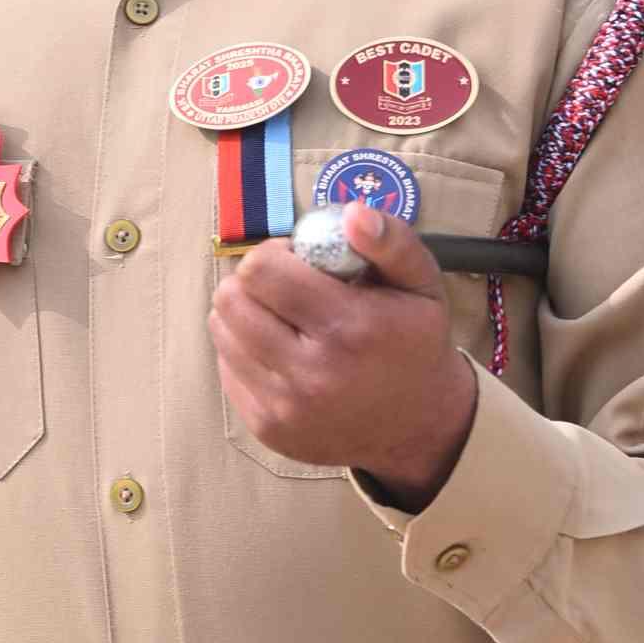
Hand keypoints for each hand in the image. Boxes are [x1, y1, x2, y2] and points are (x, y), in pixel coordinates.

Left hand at [209, 204, 478, 511]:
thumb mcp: (422, 284)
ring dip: (245, 313)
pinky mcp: (266, 427)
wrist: (417, 426)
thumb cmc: (415, 342)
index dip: (274, 253)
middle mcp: (311, 374)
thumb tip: (352, 214)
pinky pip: (226, 367)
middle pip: (231, 299)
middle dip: (252, 281)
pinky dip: (245, 349)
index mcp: (349, 329)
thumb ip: (393, 241)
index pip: (261, 270)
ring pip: (221, 331)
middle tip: (286, 287)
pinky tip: (280, 350)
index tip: (299, 261)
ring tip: (282, 316)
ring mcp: (284, 407)